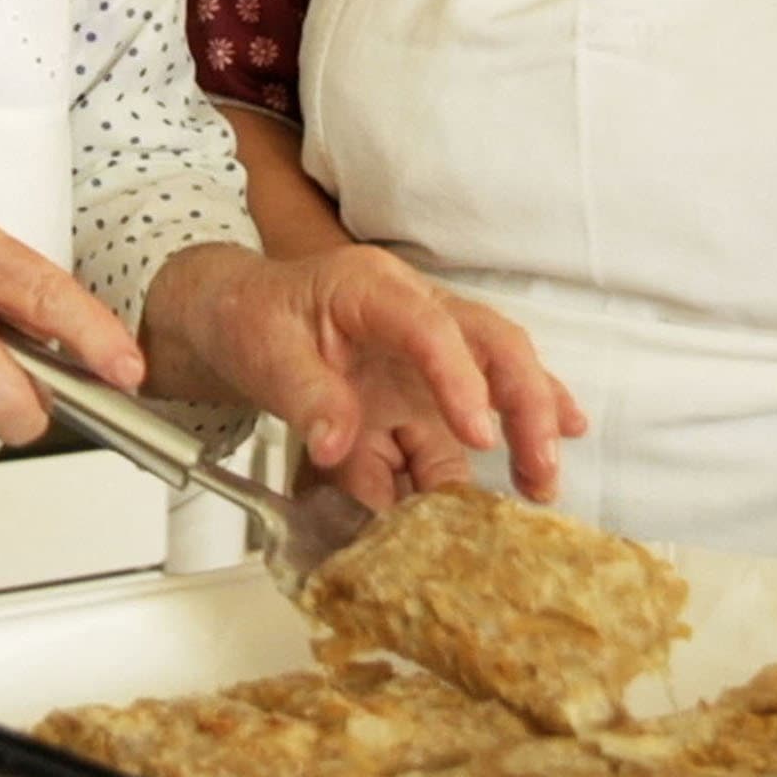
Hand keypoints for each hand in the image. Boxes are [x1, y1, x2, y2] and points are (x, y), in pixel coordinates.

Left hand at [147, 244, 584, 510]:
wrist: (235, 317)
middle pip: (492, 346)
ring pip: (492, 386)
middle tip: (541, 463)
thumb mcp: (263, 349)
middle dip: (528, 402)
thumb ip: (305, 395)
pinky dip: (482, 460)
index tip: (479, 434)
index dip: (460, 379)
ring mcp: (419, 362)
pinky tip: (522, 482)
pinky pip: (449, 436)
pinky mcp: (413, 402)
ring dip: (525, 433)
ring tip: (541, 487)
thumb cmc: (251, 317)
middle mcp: (413, 319)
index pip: (432, 327)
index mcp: (373, 289)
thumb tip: (337, 445)